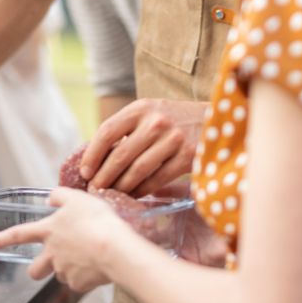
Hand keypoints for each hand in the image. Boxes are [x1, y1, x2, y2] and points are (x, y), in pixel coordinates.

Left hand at [0, 187, 133, 291]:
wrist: (116, 249)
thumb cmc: (98, 221)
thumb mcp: (77, 198)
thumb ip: (60, 196)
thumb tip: (50, 198)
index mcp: (49, 231)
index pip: (18, 234)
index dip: (1, 239)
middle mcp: (52, 253)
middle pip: (34, 270)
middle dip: (38, 268)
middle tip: (50, 262)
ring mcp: (64, 271)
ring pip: (59, 275)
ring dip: (68, 268)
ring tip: (87, 256)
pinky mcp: (78, 284)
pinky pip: (79, 282)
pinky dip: (86, 276)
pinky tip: (97, 265)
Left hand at [81, 99, 206, 195]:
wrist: (216, 119)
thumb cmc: (174, 119)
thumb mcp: (150, 113)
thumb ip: (127, 129)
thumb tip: (96, 159)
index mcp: (141, 107)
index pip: (107, 131)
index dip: (92, 154)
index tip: (85, 171)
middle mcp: (156, 121)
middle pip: (120, 155)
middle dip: (103, 177)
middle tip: (94, 190)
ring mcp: (173, 139)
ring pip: (137, 171)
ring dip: (121, 187)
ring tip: (112, 195)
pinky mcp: (187, 157)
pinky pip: (157, 179)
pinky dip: (142, 190)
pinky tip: (134, 194)